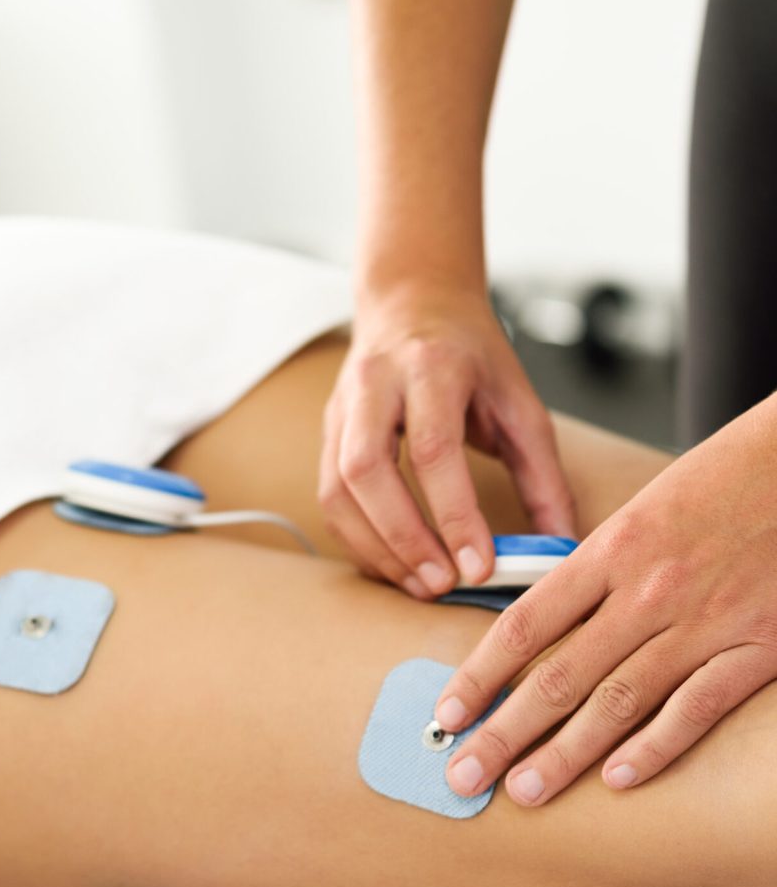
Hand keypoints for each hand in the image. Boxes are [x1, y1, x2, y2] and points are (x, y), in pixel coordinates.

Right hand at [319, 282, 575, 599]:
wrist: (413, 302)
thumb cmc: (471, 355)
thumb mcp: (520, 403)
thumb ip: (542, 475)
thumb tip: (560, 545)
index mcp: (431, 367)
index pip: (433, 449)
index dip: (454, 515)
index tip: (479, 566)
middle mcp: (375, 384)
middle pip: (367, 470)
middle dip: (403, 538)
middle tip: (441, 584)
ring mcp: (342, 407)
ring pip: (336, 489)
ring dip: (375, 547)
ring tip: (420, 584)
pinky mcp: (327, 432)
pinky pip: (329, 496)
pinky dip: (358, 540)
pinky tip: (393, 563)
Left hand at [435, 393, 776, 804]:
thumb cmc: (719, 482)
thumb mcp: (639, 513)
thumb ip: (592, 573)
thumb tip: (540, 629)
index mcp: (609, 551)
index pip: (523, 626)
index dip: (479, 676)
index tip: (448, 714)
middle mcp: (647, 591)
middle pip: (560, 675)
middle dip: (504, 733)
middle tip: (464, 774)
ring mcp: (704, 623)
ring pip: (618, 701)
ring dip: (566, 754)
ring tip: (524, 791)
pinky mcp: (760, 647)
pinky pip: (697, 709)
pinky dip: (655, 748)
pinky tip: (618, 779)